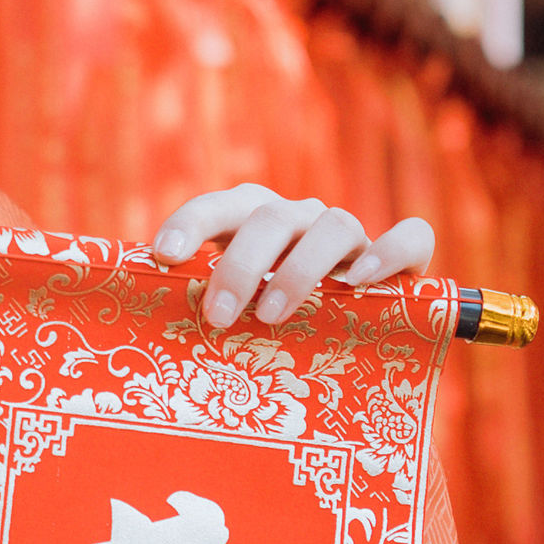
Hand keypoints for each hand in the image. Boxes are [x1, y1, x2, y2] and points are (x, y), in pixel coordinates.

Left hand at [149, 185, 435, 330]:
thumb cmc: (264, 323)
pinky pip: (409, 238)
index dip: (190, 222)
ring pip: (334, 224)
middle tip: (215, 316)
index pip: (219, 206)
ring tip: (272, 316)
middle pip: (271, 216)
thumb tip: (134, 327)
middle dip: (240, 264)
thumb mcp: (229, 309)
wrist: (344, 337)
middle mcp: (299, 219)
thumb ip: (194, 304)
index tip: (163, 255)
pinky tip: (359, 284)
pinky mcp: (400, 260)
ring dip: (301, 269)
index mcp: (251, 220)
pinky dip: (388, 254)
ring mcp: (349, 237)